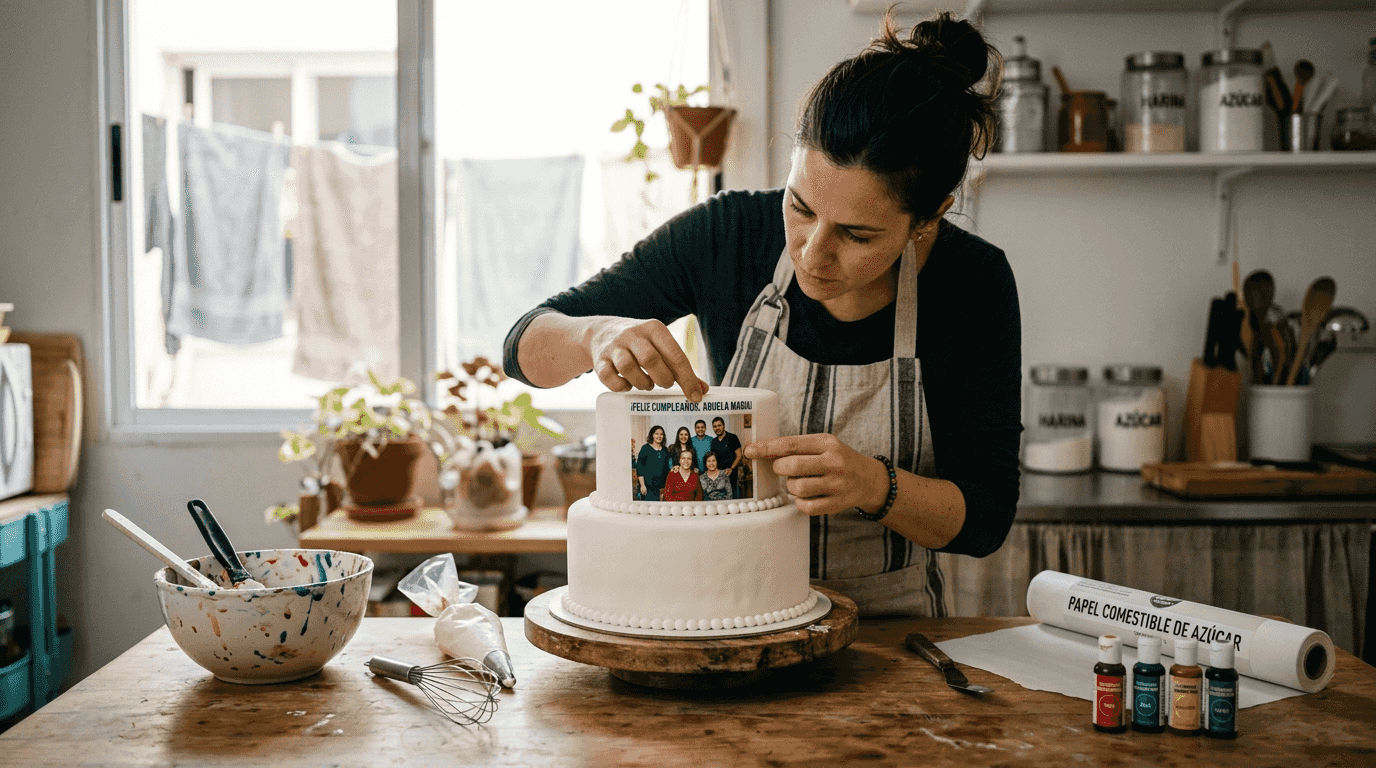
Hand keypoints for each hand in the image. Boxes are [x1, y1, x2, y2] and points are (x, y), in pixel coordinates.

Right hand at [586, 317, 708, 401]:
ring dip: (642, 383)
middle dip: (662, 378)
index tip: (695, 396)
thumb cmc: (640, 343)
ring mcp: (614, 346)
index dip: (687, 379)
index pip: (675, 355)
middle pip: (650, 359)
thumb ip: (680, 367)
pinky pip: (608, 377)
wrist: (602, 331)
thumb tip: (701, 391)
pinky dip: (620, 386)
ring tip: (646, 384)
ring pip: (627, 367)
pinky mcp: (599, 359)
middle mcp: (633, 334)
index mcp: (654, 329)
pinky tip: (627, 385)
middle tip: (665, 384)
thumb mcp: (661, 346)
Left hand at [744, 434, 888, 516]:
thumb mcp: (823, 445)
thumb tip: (761, 451)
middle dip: (779, 468)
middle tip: (782, 468)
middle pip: (792, 466)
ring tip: (798, 481)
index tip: (750, 450)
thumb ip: (796, 447)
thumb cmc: (837, 459)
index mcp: (827, 443)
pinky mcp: (836, 504)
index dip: (766, 448)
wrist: (868, 479)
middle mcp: (834, 462)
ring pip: (797, 488)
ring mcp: (836, 485)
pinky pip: (805, 506)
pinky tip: (806, 495)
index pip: (790, 444)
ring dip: (790, 486)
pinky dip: (799, 501)